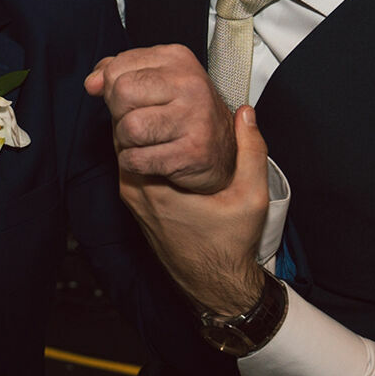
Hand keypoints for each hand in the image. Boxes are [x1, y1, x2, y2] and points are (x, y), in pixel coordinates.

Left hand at [84, 44, 236, 192]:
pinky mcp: (192, 152)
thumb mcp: (154, 81)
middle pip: (120, 94)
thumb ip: (117, 73)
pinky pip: (136, 159)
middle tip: (140, 121)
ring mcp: (194, 117)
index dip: (111, 89)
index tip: (130, 99)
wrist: (224, 151)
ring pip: (128, 128)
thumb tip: (92, 83)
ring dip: (127, 142)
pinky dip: (135, 164)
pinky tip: (153, 157)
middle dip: (119, 114)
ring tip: (148, 140)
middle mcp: (190, 84)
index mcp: (177, 59)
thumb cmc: (183, 114)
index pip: (116, 68)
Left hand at [120, 106, 270, 316]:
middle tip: (162, 94)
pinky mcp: (136, 205)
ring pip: (124, 150)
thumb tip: (247, 115)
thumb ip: (252, 152)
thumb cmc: (228, 245)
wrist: (214, 283)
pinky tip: (167, 139)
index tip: (160, 92)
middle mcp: (135, 193)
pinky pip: (131, 165)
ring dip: (140, 130)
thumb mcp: (251, 197)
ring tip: (165, 111)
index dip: (141, 107)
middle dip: (138, 113)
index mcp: (155, 189)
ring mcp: (132, 199)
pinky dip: (143, 148)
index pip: (129, 133)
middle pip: (122, 137)